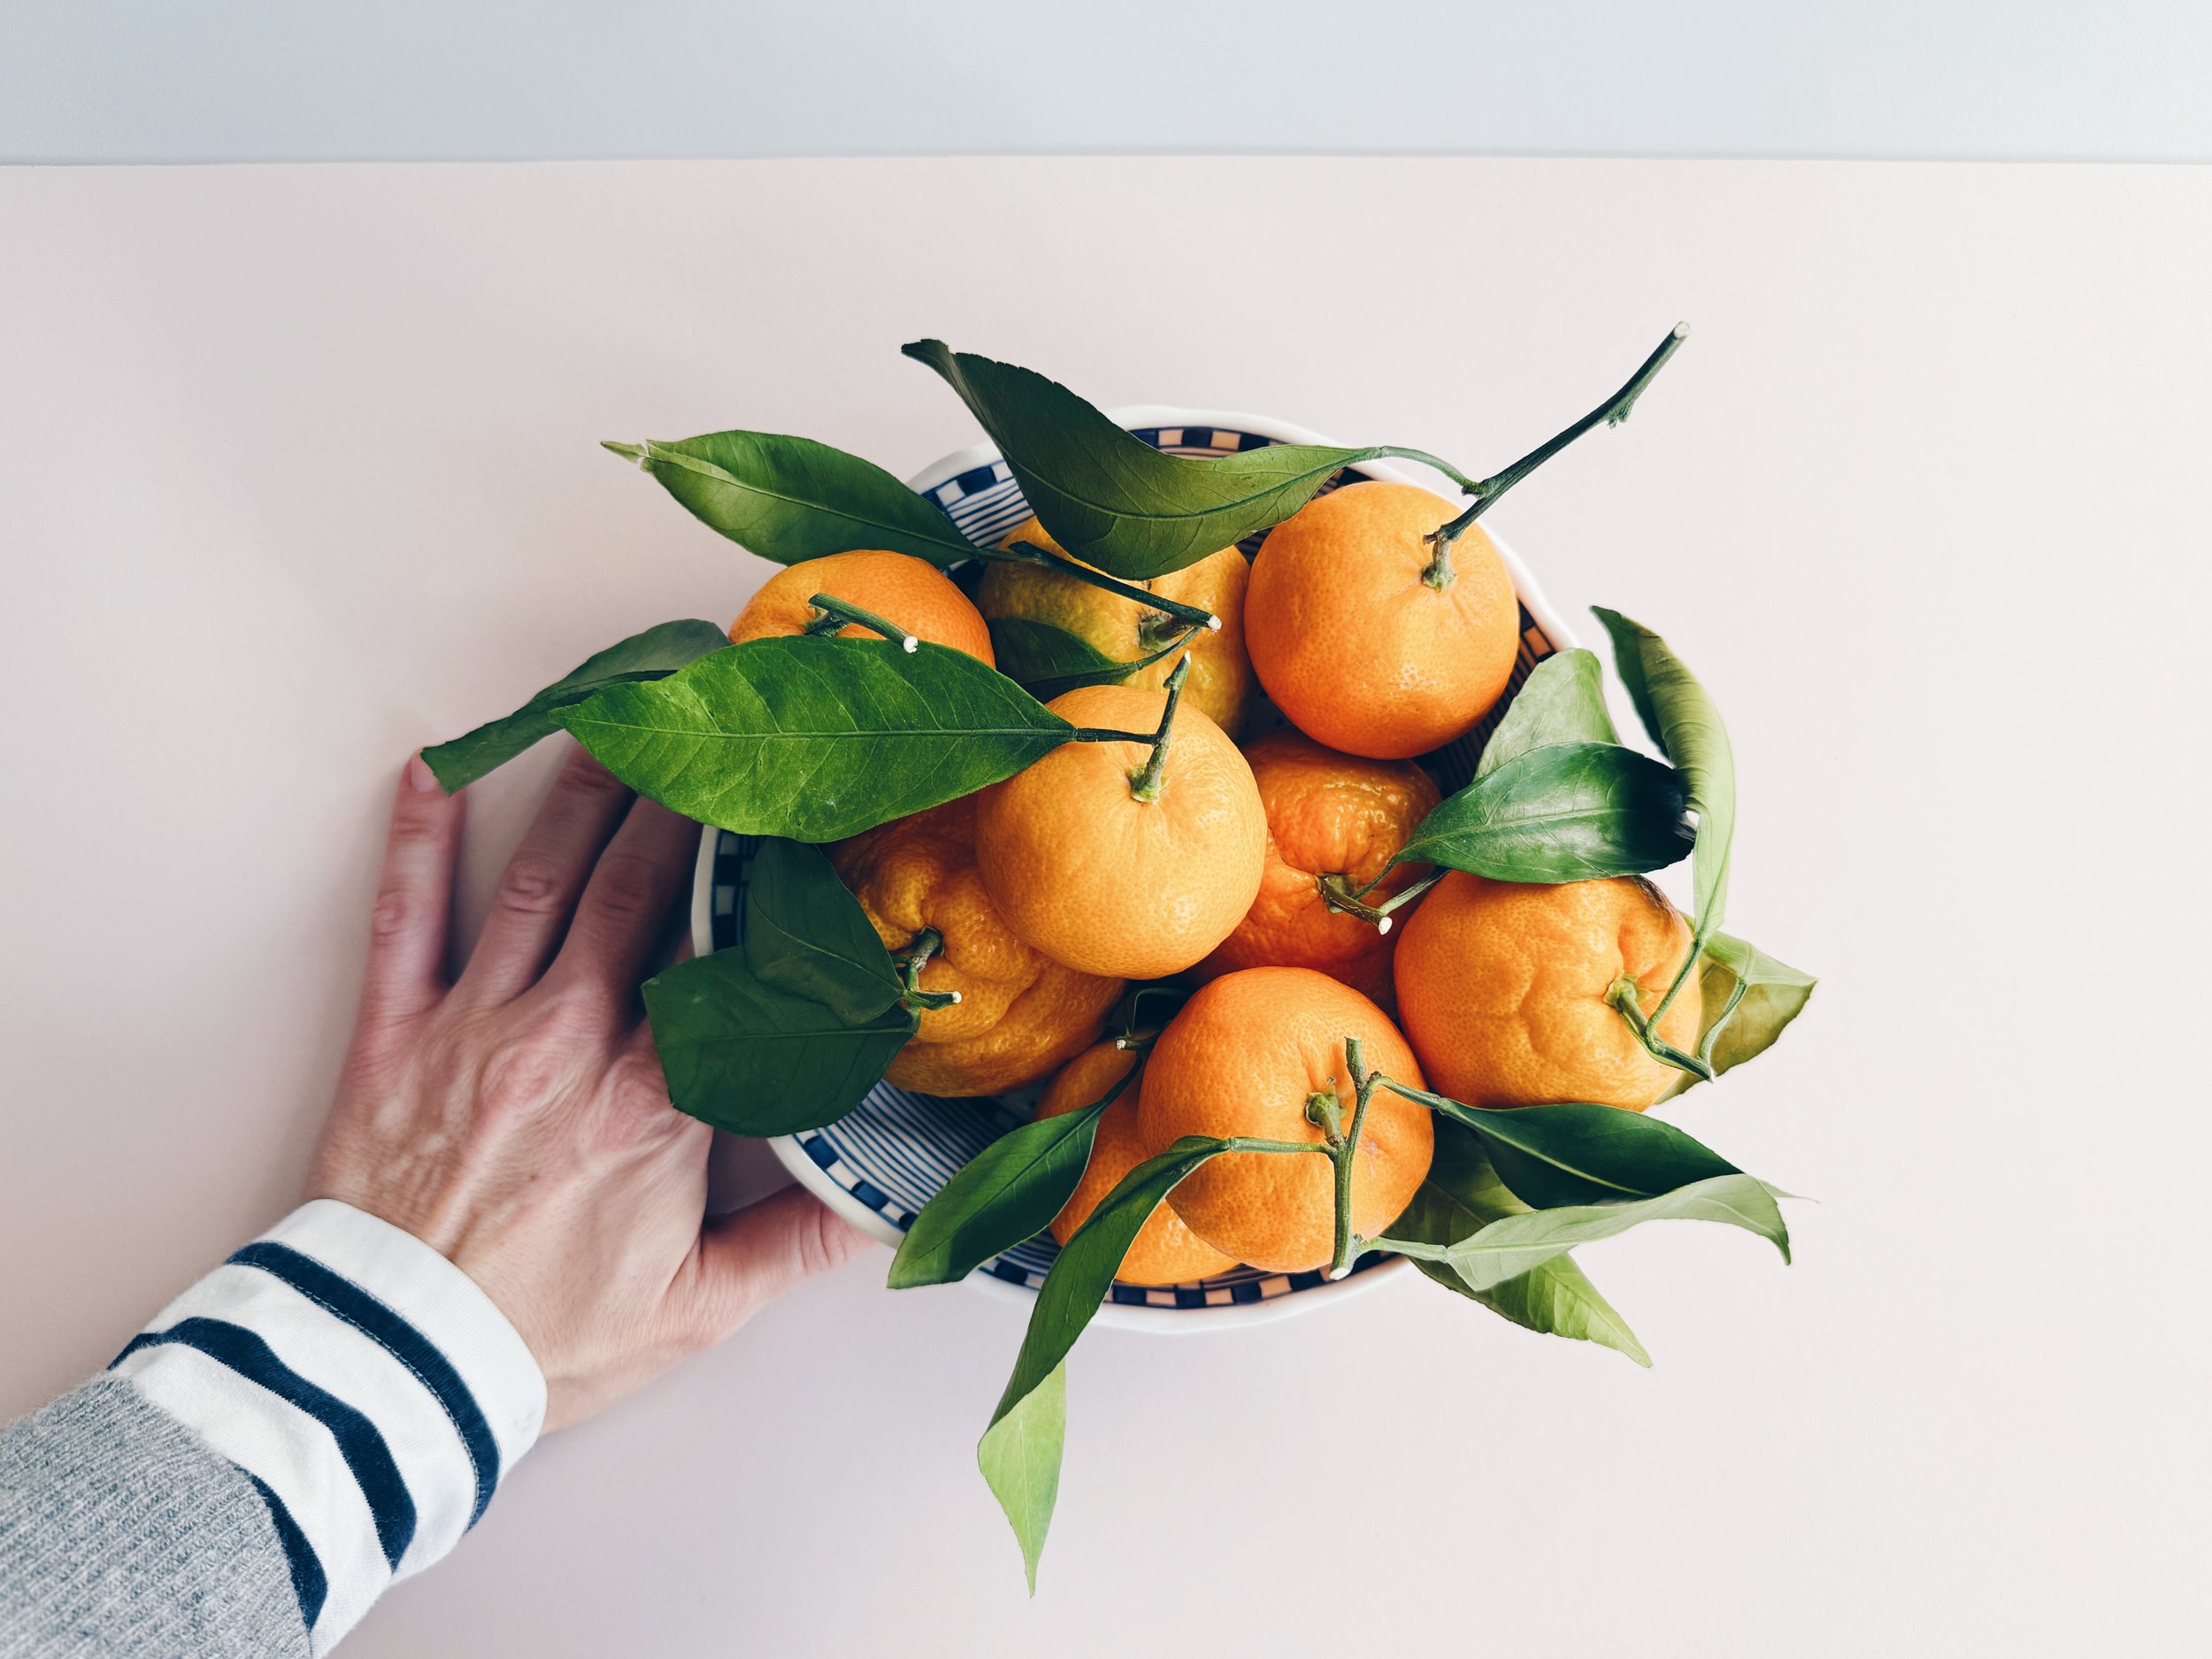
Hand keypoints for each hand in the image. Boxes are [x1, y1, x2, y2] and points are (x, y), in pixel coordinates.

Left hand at [308, 749, 868, 1429]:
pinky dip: (416, 840)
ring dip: (581, 790)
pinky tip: (431, 770)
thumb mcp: (697, 1308)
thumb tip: (888, 1202)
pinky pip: (406, 920)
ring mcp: (479, 1026)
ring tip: (616, 714)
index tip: (792, 813)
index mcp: (654, 1101)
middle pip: (635, 888)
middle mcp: (570, 1039)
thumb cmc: (545, 1338)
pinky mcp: (397, 1036)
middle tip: (717, 720)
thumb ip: (799, 1244)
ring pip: (541, 881)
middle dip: (683, 796)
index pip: (720, 958)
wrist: (397, 1369)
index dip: (757, 878)